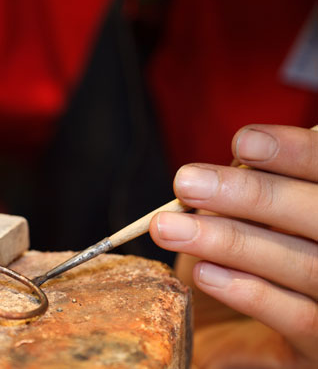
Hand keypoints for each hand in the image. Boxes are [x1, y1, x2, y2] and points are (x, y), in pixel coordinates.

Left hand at [149, 124, 317, 366]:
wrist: (251, 330)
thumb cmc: (255, 259)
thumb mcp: (256, 218)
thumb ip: (255, 190)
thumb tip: (231, 161)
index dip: (295, 153)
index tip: (242, 140)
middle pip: (315, 215)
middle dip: (250, 195)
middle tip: (185, 182)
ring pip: (303, 266)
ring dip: (230, 242)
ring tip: (168, 227)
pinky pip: (298, 319)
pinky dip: (249, 293)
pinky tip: (205, 272)